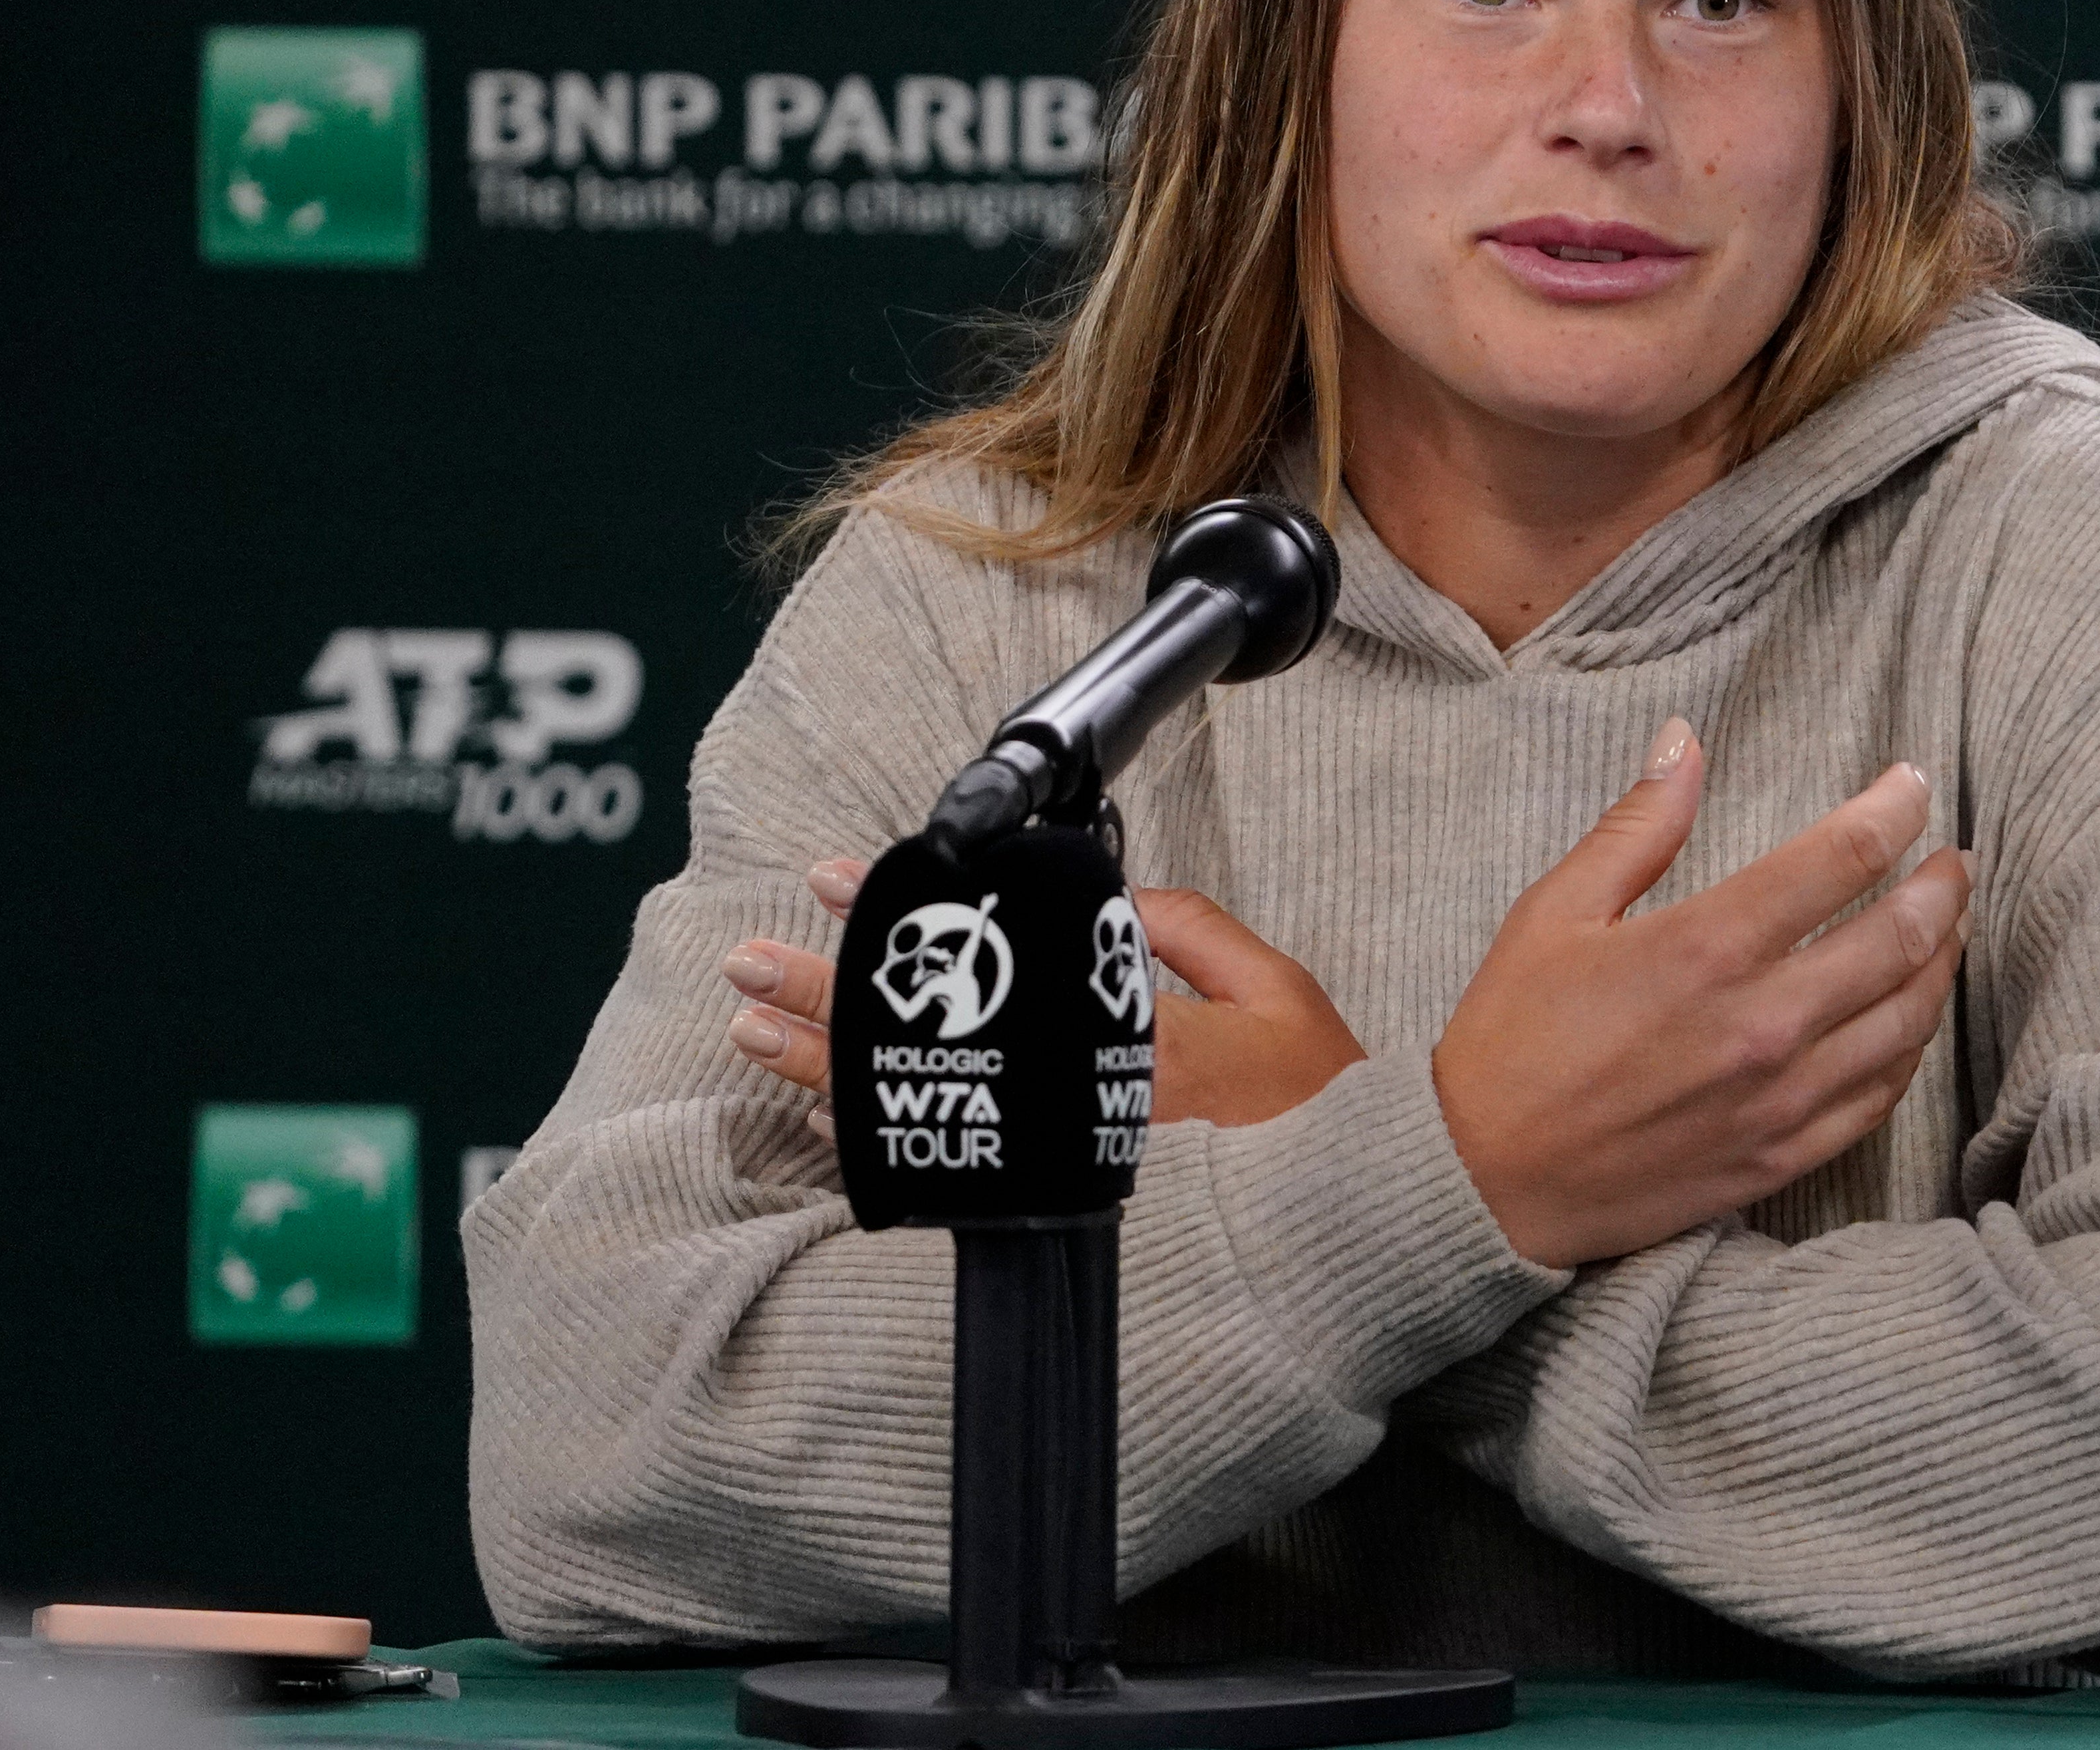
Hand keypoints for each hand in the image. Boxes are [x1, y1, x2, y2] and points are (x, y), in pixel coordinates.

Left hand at [723, 860, 1365, 1137]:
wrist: (1354, 1216)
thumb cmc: (1321, 1103)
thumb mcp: (1275, 991)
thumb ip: (1189, 934)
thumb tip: (1113, 907)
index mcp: (1126, 1041)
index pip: (988, 968)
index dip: (909, 926)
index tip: (843, 883)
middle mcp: (1075, 1105)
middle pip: (925, 1043)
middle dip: (827, 998)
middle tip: (745, 963)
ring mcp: (1058, 1159)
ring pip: (917, 1108)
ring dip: (827, 1068)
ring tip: (750, 1031)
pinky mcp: (1058, 1195)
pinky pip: (943, 1166)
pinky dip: (878, 1139)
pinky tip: (822, 1115)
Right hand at [1430, 720, 1970, 1269]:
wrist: (1483, 1185)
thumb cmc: (1509, 1041)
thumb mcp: (1553, 912)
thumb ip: (1637, 825)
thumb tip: (1685, 740)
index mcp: (1705, 947)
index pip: (1842, 858)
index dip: (1895, 808)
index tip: (1913, 783)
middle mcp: (1761, 1023)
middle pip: (1901, 939)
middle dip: (1943, 886)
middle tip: (1955, 858)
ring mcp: (1780, 1099)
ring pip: (1907, 1021)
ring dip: (1943, 963)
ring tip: (1950, 927)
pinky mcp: (1781, 1159)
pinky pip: (1880, 1099)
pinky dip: (1910, 1048)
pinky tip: (1910, 1019)